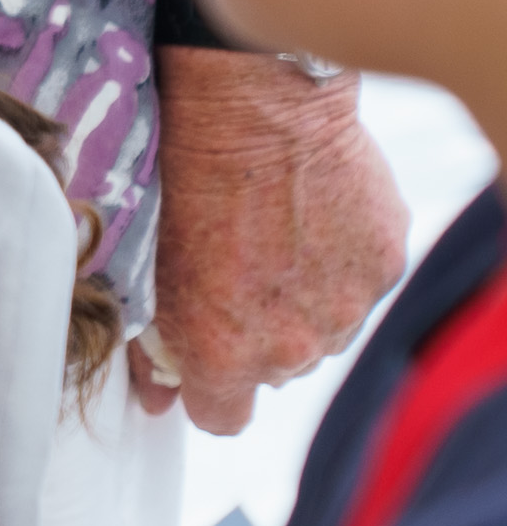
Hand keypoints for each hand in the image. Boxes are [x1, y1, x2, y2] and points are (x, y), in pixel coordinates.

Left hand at [138, 49, 408, 432]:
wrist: (248, 108)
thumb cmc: (177, 179)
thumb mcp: (140, 268)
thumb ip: (149, 344)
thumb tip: (155, 396)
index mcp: (226, 355)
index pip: (223, 417)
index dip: (208, 389)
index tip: (201, 359)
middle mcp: (295, 345)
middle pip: (277, 367)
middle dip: (255, 335)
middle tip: (234, 274)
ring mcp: (348, 305)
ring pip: (325, 327)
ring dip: (303, 300)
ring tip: (272, 238)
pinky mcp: (386, 260)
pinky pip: (360, 281)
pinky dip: (339, 259)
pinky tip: (308, 214)